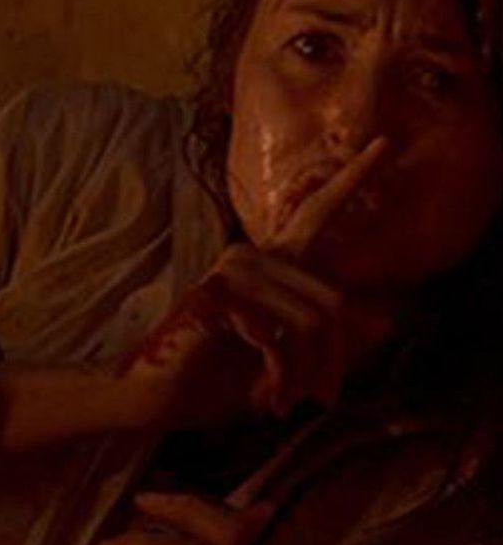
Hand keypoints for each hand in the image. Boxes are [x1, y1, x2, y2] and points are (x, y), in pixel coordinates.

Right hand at [121, 137, 395, 431]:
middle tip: (320, 399)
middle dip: (333, 360)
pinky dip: (283, 376)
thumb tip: (389, 320)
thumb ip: (327, 339)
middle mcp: (248, 257)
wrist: (155, 400)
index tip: (382, 142)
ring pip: (311, 322)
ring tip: (287, 402)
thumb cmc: (214, 380)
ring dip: (306, 374)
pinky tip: (268, 397)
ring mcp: (229, 272)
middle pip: (332, 301)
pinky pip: (281, 336)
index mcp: (267, 264)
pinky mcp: (216, 296)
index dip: (350, 180)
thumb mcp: (286, 361)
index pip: (315, 216)